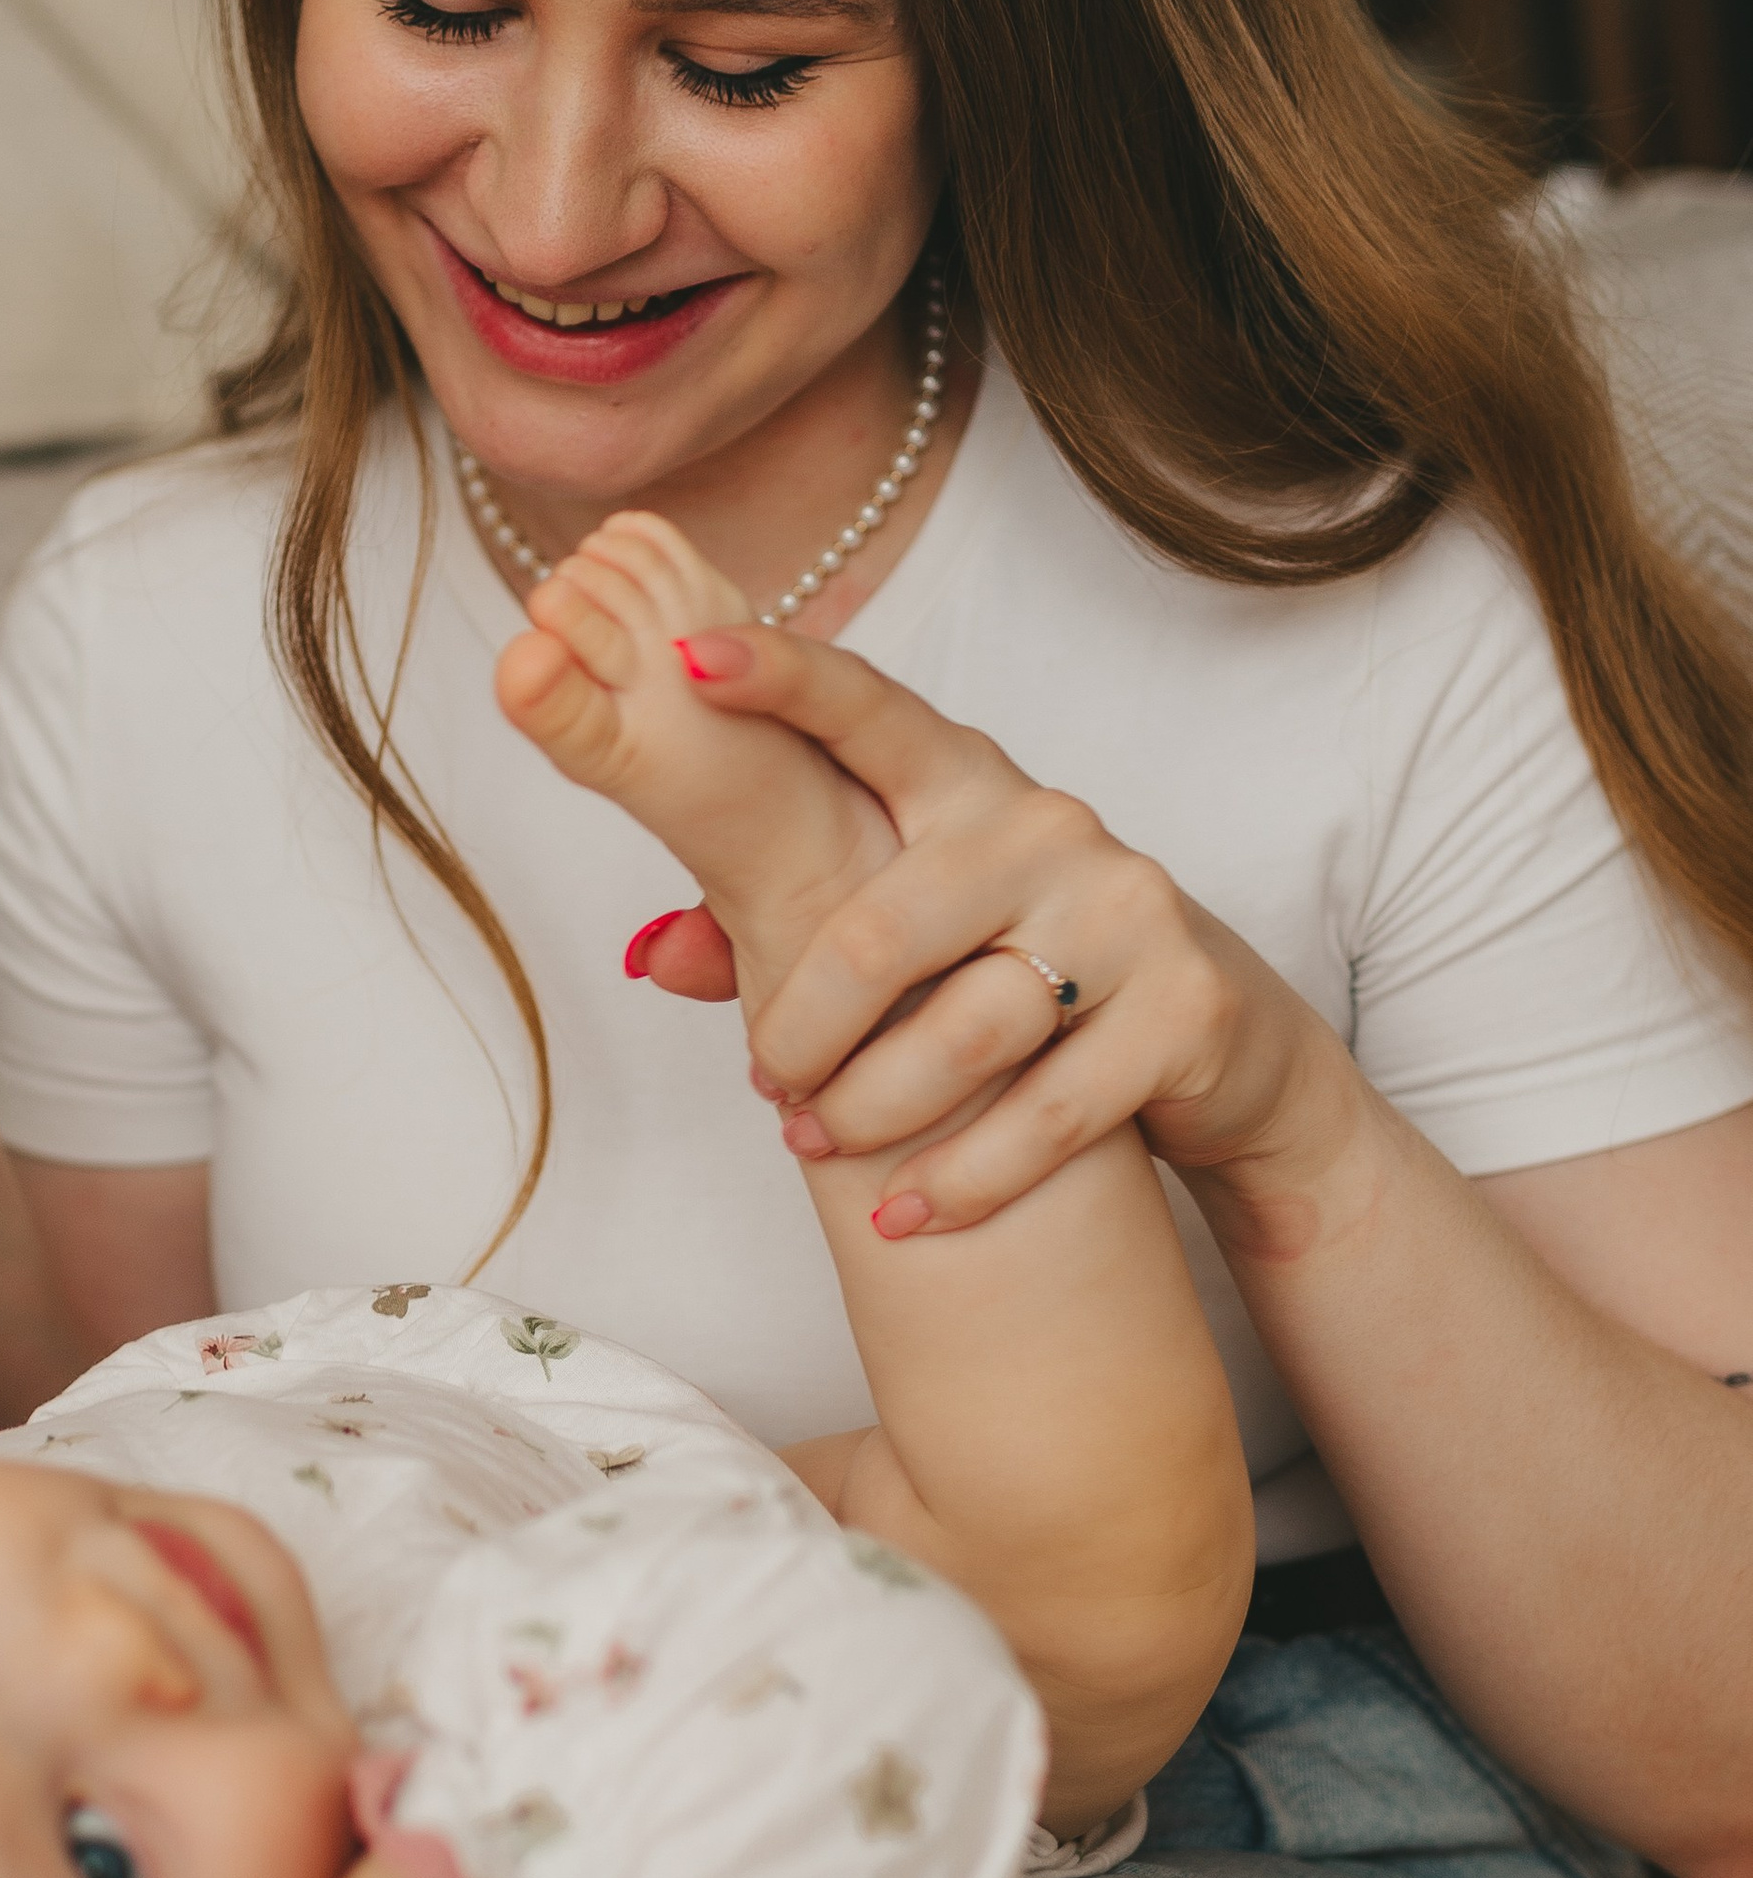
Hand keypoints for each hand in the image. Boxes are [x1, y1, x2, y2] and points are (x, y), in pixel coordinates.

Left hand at [631, 626, 1360, 1232]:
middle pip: (882, 931)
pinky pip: (1048, 1113)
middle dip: (802, 1029)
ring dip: (869, 1112)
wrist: (1221, 1039)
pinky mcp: (1184, 1011)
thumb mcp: (920, 926)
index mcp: (967, 784)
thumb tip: (655, 954)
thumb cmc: (1029, 962)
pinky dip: (962, 1179)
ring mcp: (1128, 912)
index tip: (691, 662)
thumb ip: (788, 925)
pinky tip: (904, 1215)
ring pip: (962, 1035)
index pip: (869, 713)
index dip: (784, 680)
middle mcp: (1051, 827)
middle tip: (768, 1083)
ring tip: (820, 1145)